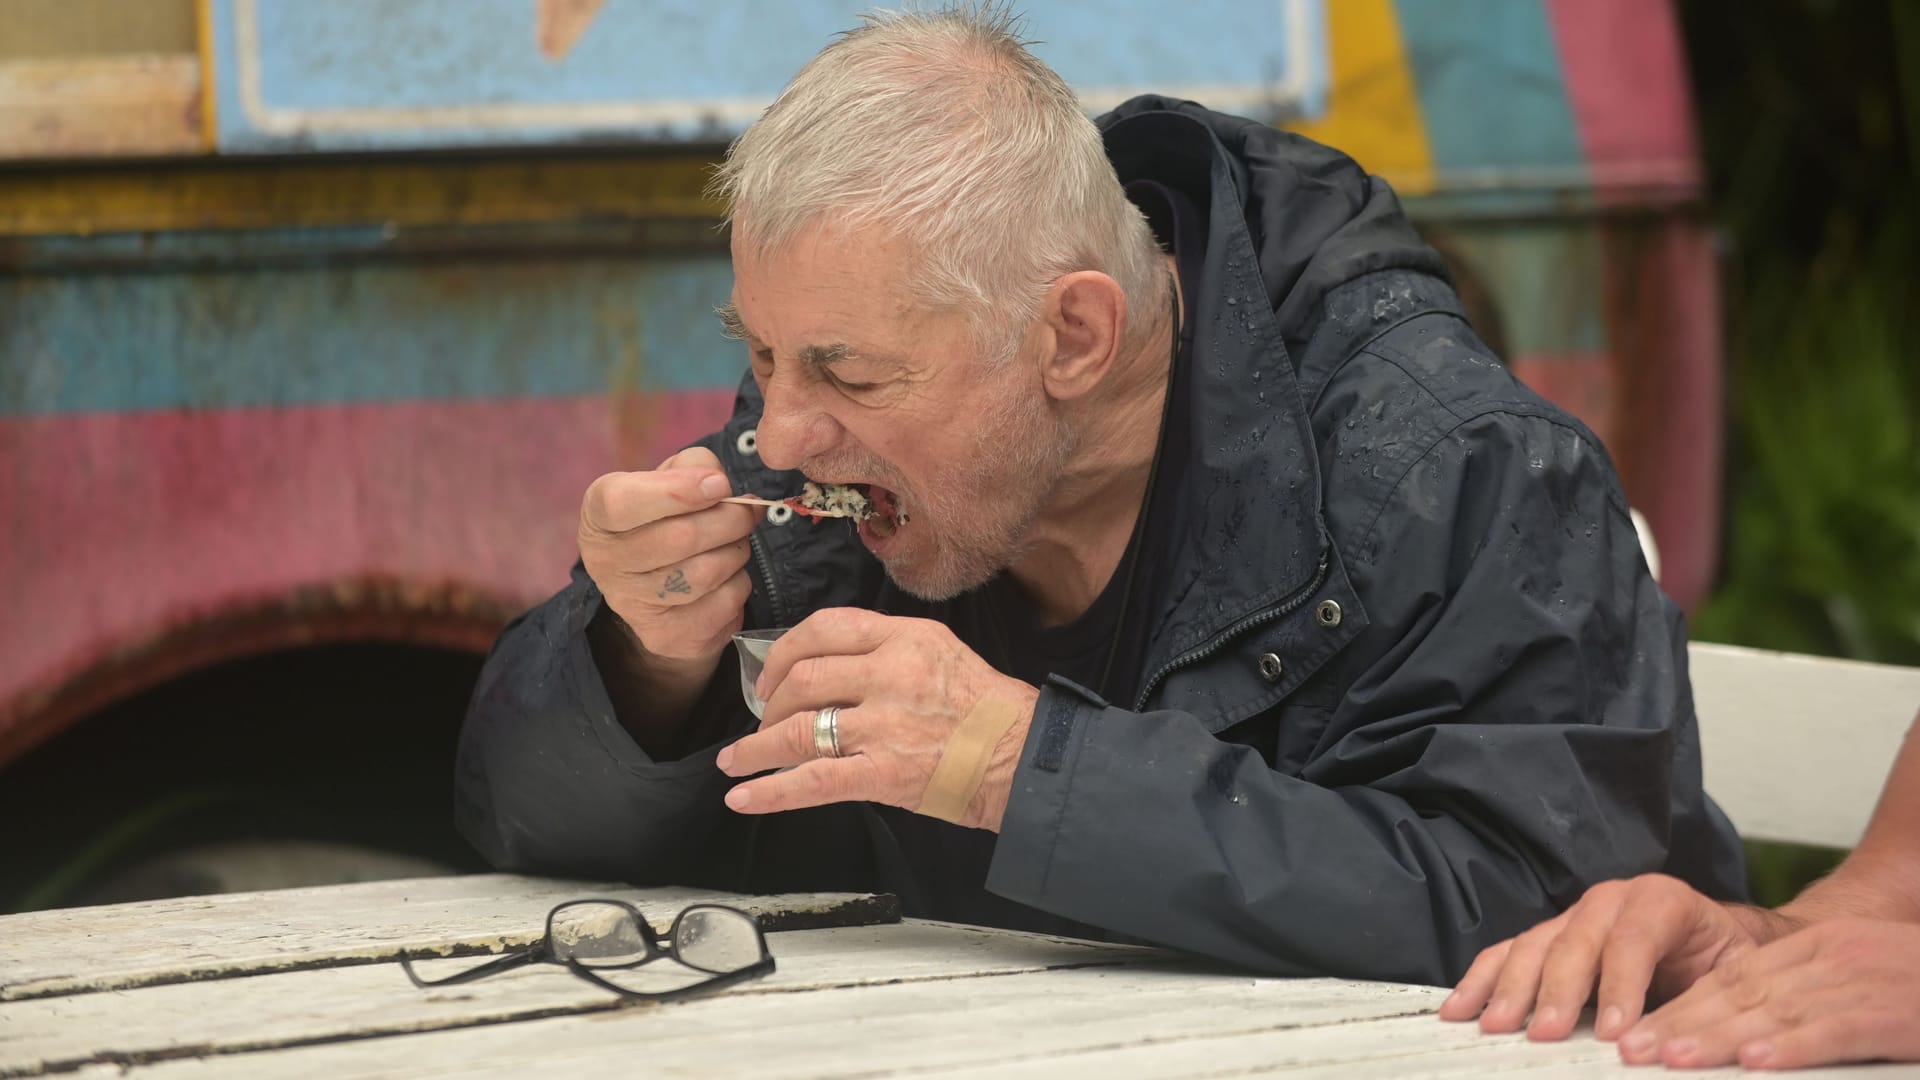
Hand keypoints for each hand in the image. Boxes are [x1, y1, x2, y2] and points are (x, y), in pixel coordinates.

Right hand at [578, 447, 759, 671]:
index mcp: (599, 515)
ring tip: (732, 544)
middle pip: (680, 538)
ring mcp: (631, 605)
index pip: (623, 502)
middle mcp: (605, 562)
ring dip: (736, 552)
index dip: (679, 491)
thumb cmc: (665, 518)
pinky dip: (739, 585)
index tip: (719, 485)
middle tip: (746, 512)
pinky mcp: (664, 637)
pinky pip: (723, 605)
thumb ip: (694, 467)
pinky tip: (727, 578)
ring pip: (707, 573)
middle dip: (730, 520)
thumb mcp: (668, 479)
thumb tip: (720, 486)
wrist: (654, 588)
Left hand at [714, 608, 1038, 831]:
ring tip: (736, 761)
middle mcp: (889, 673)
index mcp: (904, 637)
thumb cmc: (987, 709)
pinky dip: (769, 791)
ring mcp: (884, 723)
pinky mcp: (883, 772)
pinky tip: (742, 798)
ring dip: (755, 747)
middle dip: (771, 702)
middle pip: (803, 677)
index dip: (785, 651)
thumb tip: (830, 667)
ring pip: (797, 728)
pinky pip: (812, 780)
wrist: (1025, 757)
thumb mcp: (941, 652)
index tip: (773, 673)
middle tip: (764, 721)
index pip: (825, 627)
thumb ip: (888, 651)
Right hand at [1440, 874, 1781, 1041]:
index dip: (1622, 985)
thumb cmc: (1724, 964)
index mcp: (1663, 901)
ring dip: (1512, 988)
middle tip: (1547, 1033)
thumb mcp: (1731, 980)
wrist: (1718, 942)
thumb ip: (1701, 1004)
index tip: (1616, 1034)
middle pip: (1575, 941)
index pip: (1635, 938)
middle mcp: (1611, 900)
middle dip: (1558, 990)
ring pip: (1534, 944)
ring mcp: (1573, 915)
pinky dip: (1483, 979)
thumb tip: (1673, 1043)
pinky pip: (1508, 951)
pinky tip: (1462, 1007)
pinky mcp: (1549, 936)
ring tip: (1497, 1025)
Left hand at [1618, 918, 1919, 1068]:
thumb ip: (1802, 1005)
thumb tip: (1744, 1043)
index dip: (1682, 1007)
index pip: (1733, 978)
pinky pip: (1839, 1030)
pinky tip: (1759, 1063)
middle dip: (1683, 1024)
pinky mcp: (1898, 1013)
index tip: (1635, 1034)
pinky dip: (1797, 1047)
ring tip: (1673, 1059)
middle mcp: (1834, 956)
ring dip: (1720, 1037)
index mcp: (1819, 948)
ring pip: (1779, 1011)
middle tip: (1631, 1051)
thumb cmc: (1917, 994)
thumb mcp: (1854, 985)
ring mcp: (1867, 979)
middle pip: (1741, 992)